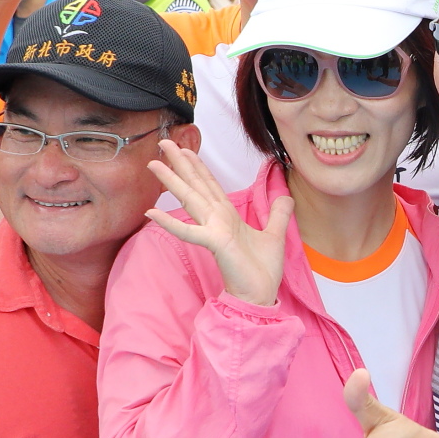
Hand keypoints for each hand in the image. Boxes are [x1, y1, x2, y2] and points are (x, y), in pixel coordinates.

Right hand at [146, 140, 290, 304]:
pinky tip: (152, 213)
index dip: (198, 166)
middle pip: (196, 184)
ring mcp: (213, 229)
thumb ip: (278, 213)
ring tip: (153, 164)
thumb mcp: (275, 234)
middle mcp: (217, 218)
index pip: (210, 185)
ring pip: (190, 198)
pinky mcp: (214, 243)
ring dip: (172, 181)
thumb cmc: (261, 270)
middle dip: (180, 163)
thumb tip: (286, 195)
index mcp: (227, 215)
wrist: (259, 295)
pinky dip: (171, 222)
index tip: (186, 148)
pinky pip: (189, 231)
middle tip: (164, 142)